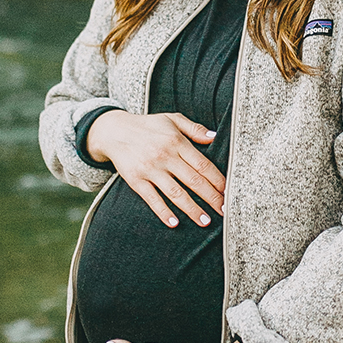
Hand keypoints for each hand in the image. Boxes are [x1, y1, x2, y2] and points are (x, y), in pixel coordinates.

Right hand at [85, 110, 225, 227]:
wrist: (114, 131)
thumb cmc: (148, 126)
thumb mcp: (172, 119)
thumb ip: (194, 129)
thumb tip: (215, 137)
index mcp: (176, 141)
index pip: (203, 165)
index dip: (217, 180)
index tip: (228, 193)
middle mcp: (165, 156)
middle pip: (193, 181)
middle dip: (211, 198)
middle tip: (224, 212)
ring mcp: (150, 169)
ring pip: (175, 193)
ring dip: (192, 209)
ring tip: (205, 222)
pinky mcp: (136, 180)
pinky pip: (152, 199)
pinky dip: (163, 212)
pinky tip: (174, 223)